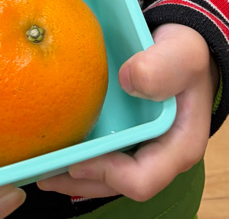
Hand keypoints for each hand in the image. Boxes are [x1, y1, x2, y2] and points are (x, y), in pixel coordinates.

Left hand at [37, 24, 215, 201]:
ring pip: (110, 176)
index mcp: (181, 146)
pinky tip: (58, 146)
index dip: (108, 174)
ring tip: (41, 168)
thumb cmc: (187, 51)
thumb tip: (129, 81)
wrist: (185, 44)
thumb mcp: (182, 53)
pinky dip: (82, 156)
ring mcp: (145, 148)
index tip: (76, 161)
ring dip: (76, 175)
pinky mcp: (131, 137)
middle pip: (120, 185)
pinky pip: (106, 156)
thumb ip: (162, 67)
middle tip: (43, 173)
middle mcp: (162, 156)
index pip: (143, 179)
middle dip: (82, 181)